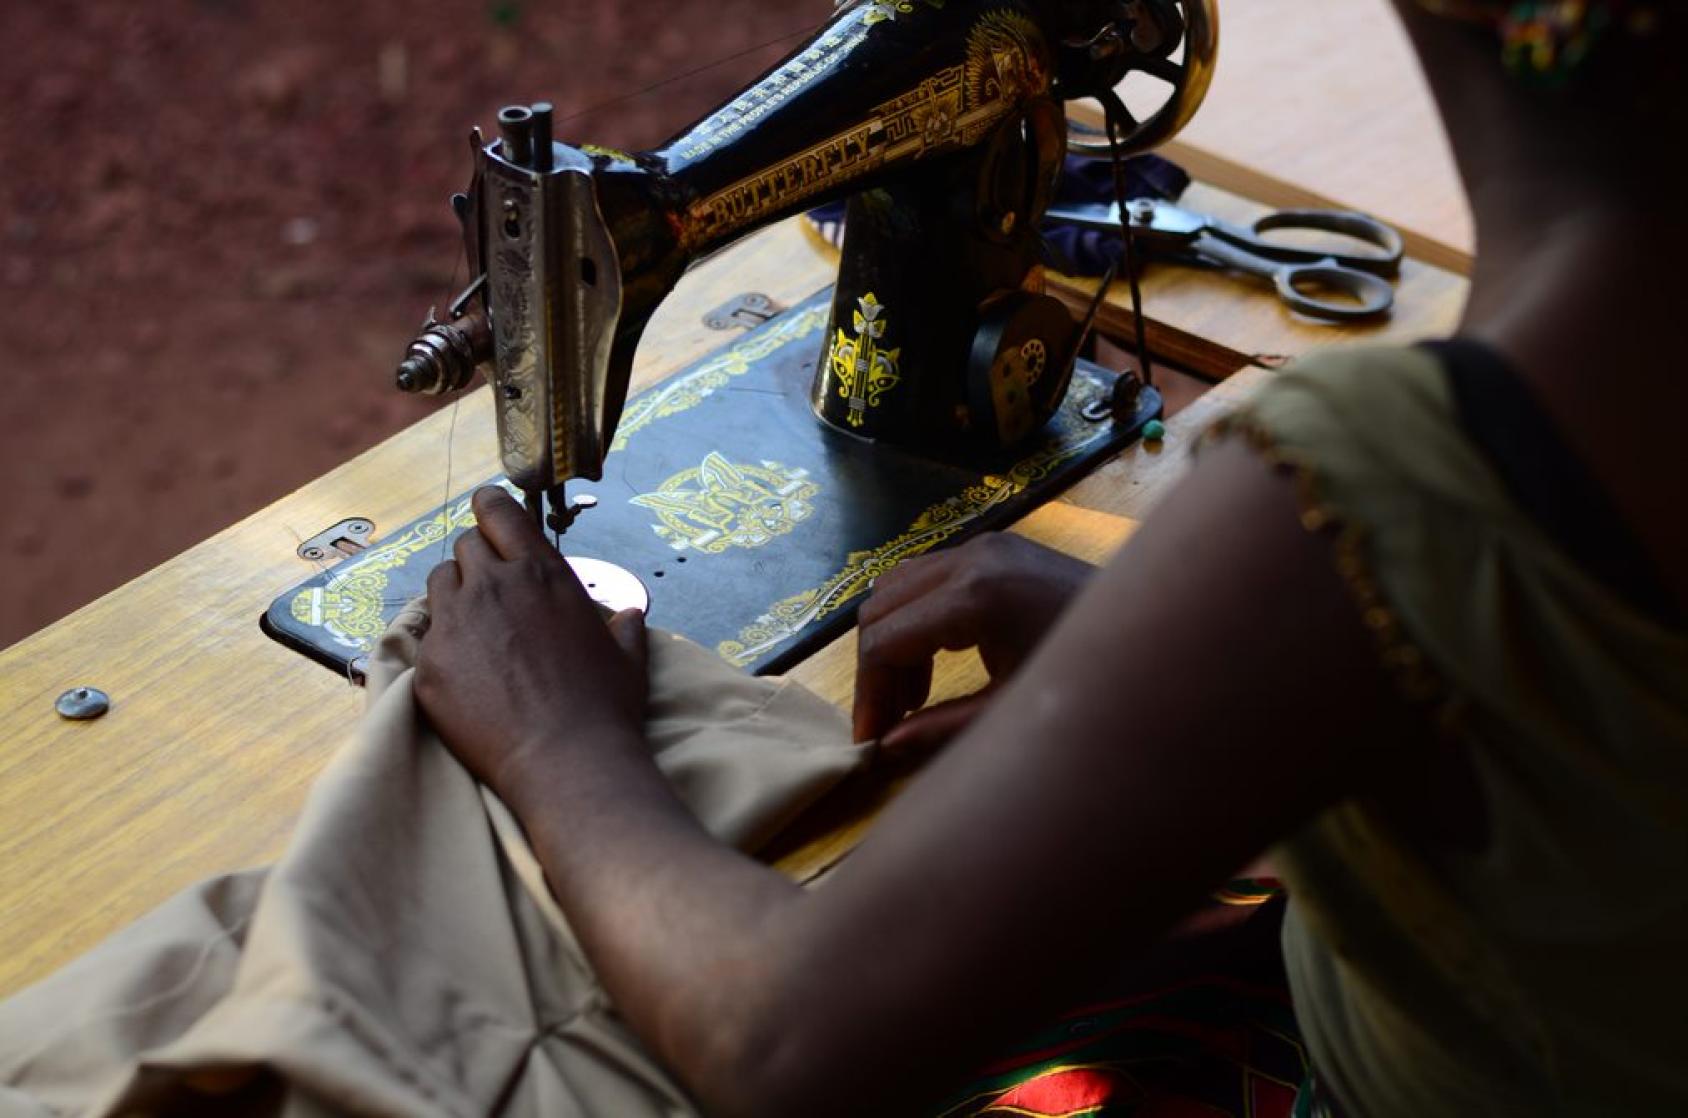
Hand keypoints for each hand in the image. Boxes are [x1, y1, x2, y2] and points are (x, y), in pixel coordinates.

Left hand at [415, 487, 648, 804]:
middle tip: (492, 591)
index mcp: (542, 574)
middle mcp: (493, 586)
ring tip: (475, 629)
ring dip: (455, 596)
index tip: (489, 516)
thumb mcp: (627, 657)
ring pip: (439, 584)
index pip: (498, 511)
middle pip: (465, 547)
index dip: (490, 509)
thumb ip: (624, 627)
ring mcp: (456, 623)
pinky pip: (426, 637)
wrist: (566, 761)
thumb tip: (629, 615)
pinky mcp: (431, 663)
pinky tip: (465, 673)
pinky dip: (444, 646)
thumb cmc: (604, 707)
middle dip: (477, 561)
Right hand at [853, 532, 1091, 747]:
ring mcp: (982, 545)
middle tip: (889, 720)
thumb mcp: (1012, 710)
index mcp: (974, 597)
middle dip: (874, 667)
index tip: (871, 738)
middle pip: (880, 606)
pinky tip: (936, 664)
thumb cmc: (1091, 678)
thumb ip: (942, 728)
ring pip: (896, 586)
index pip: (884, 640)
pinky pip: (926, 577)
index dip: (869, 693)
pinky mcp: (993, 547)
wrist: (1160, 631)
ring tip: (912, 697)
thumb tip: (885, 747)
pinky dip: (916, 618)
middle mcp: (970, 557)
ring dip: (892, 640)